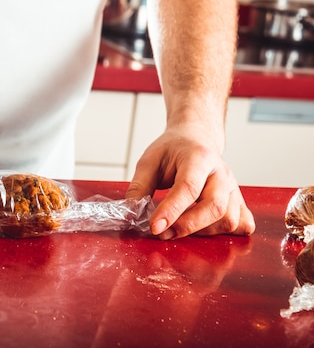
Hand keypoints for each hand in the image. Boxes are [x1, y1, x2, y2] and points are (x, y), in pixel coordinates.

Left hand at [125, 125, 255, 239]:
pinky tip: (205, 230)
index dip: (171, 210)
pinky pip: (242, 224)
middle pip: (215, 207)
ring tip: (178, 229)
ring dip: (203, 232)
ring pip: (229, 219)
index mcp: (198, 157)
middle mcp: (221, 173)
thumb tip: (131, 213)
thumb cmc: (173, 150)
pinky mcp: (238, 200)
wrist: (197, 139)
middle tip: (163, 233)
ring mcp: (233, 188)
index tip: (155, 227)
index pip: (188, 187)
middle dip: (188, 226)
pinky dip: (225, 234)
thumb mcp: (150, 161)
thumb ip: (139, 186)